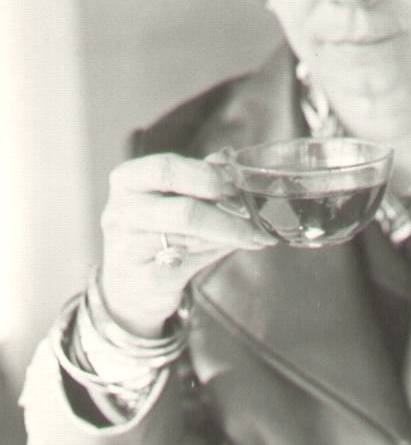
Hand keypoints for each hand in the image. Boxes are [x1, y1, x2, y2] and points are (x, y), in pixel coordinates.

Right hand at [99, 152, 275, 336]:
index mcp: (129, 180)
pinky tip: (238, 247)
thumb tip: (227, 160)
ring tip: (255, 233)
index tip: (233, 182)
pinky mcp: (144, 279)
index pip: (165, 169)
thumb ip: (198, 177)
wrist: (131, 284)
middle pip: (184, 211)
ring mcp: (129, 248)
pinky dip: (220, 253)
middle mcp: (122, 212)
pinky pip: (191, 263)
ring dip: (231, 236)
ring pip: (192, 239)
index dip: (204, 175)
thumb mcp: (170, 196)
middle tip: (253, 218)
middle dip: (227, 216)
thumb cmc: (157, 228)